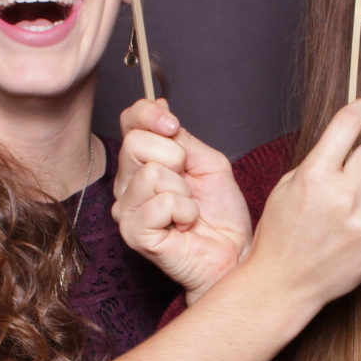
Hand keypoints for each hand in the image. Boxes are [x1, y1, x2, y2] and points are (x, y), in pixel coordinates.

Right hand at [111, 97, 254, 301]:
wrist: (233, 253)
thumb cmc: (221, 214)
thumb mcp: (208, 163)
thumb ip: (181, 138)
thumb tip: (160, 107)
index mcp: (143, 162)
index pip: (129, 122)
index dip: (148, 114)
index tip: (173, 124)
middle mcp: (127, 184)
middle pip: (135, 143)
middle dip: (176, 158)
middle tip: (189, 183)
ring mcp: (127, 210)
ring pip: (151, 174)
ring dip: (184, 192)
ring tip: (189, 210)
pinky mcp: (133, 233)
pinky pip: (161, 203)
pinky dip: (184, 212)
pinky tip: (185, 226)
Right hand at [240, 98, 360, 309]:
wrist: (283, 285)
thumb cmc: (281, 234)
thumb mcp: (287, 188)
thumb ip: (319, 162)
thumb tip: (349, 141)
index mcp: (314, 176)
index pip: (348, 124)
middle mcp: (342, 196)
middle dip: (359, 164)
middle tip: (344, 183)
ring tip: (348, 213)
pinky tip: (359, 229)